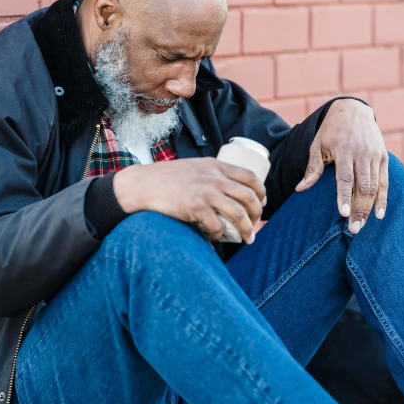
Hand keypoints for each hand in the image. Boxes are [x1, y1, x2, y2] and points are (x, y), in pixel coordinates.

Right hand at [113, 158, 265, 243]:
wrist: (141, 185)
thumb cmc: (164, 179)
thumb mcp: (192, 168)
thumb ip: (208, 176)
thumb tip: (223, 195)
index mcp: (215, 165)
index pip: (249, 176)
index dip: (261, 191)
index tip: (262, 202)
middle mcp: (214, 177)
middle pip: (249, 196)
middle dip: (257, 214)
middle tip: (256, 225)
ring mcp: (205, 191)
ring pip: (239, 213)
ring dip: (247, 229)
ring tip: (248, 238)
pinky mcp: (194, 206)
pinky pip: (217, 226)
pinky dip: (220, 235)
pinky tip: (217, 237)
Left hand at [295, 99, 387, 233]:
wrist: (353, 110)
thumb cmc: (331, 131)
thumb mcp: (318, 145)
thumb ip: (312, 168)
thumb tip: (300, 189)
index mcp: (344, 150)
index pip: (345, 178)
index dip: (345, 196)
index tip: (343, 214)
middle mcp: (362, 153)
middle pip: (362, 186)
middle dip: (359, 209)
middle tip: (353, 230)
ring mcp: (374, 155)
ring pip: (374, 186)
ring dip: (369, 208)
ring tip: (362, 226)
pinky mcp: (383, 158)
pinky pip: (384, 182)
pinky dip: (383, 199)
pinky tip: (380, 214)